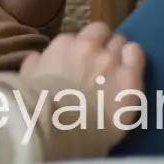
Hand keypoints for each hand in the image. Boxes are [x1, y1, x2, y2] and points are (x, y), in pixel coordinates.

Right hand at [20, 21, 145, 150]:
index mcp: (64, 46)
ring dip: (118, 52)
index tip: (82, 60)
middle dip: (102, 44)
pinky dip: (133, 56)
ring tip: (118, 66)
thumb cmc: (39, 107)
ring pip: (120, 42)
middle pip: (101, 33)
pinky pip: (136, 54)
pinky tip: (132, 64)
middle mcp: (88, 48)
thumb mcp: (27, 79)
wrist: (58, 130)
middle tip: (101, 62)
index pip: (79, 36)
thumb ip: (35, 64)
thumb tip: (38, 57)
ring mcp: (110, 62)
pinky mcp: (129, 79)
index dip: (82, 48)